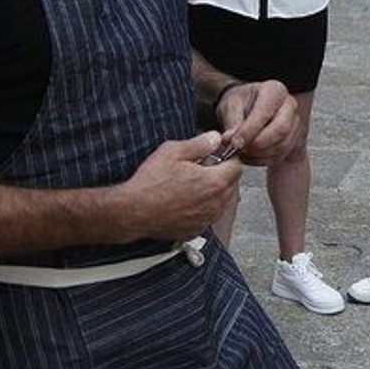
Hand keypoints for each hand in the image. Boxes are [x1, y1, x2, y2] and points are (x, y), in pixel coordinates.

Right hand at [119, 132, 242, 240]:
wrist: (132, 212)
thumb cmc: (150, 182)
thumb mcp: (174, 151)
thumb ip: (200, 143)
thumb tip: (216, 138)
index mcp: (215, 182)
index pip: (237, 166)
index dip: (228, 158)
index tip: (216, 156)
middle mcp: (216, 203)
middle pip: (231, 185)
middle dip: (221, 174)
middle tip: (200, 169)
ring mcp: (206, 219)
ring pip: (221, 201)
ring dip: (212, 192)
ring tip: (189, 185)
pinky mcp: (195, 230)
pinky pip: (207, 216)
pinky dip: (201, 208)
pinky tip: (184, 201)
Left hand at [216, 79, 299, 165]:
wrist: (249, 110)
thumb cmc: (241, 104)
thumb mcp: (230, 106)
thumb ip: (231, 122)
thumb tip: (230, 139)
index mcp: (274, 91)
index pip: (265, 112)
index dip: (249, 130)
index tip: (235, 142)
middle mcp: (289, 105)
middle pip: (281, 129)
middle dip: (258, 144)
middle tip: (241, 149)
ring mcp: (295, 123)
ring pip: (283, 145)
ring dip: (260, 154)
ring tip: (243, 152)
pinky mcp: (295, 139)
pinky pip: (282, 155)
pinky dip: (264, 160)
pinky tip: (252, 155)